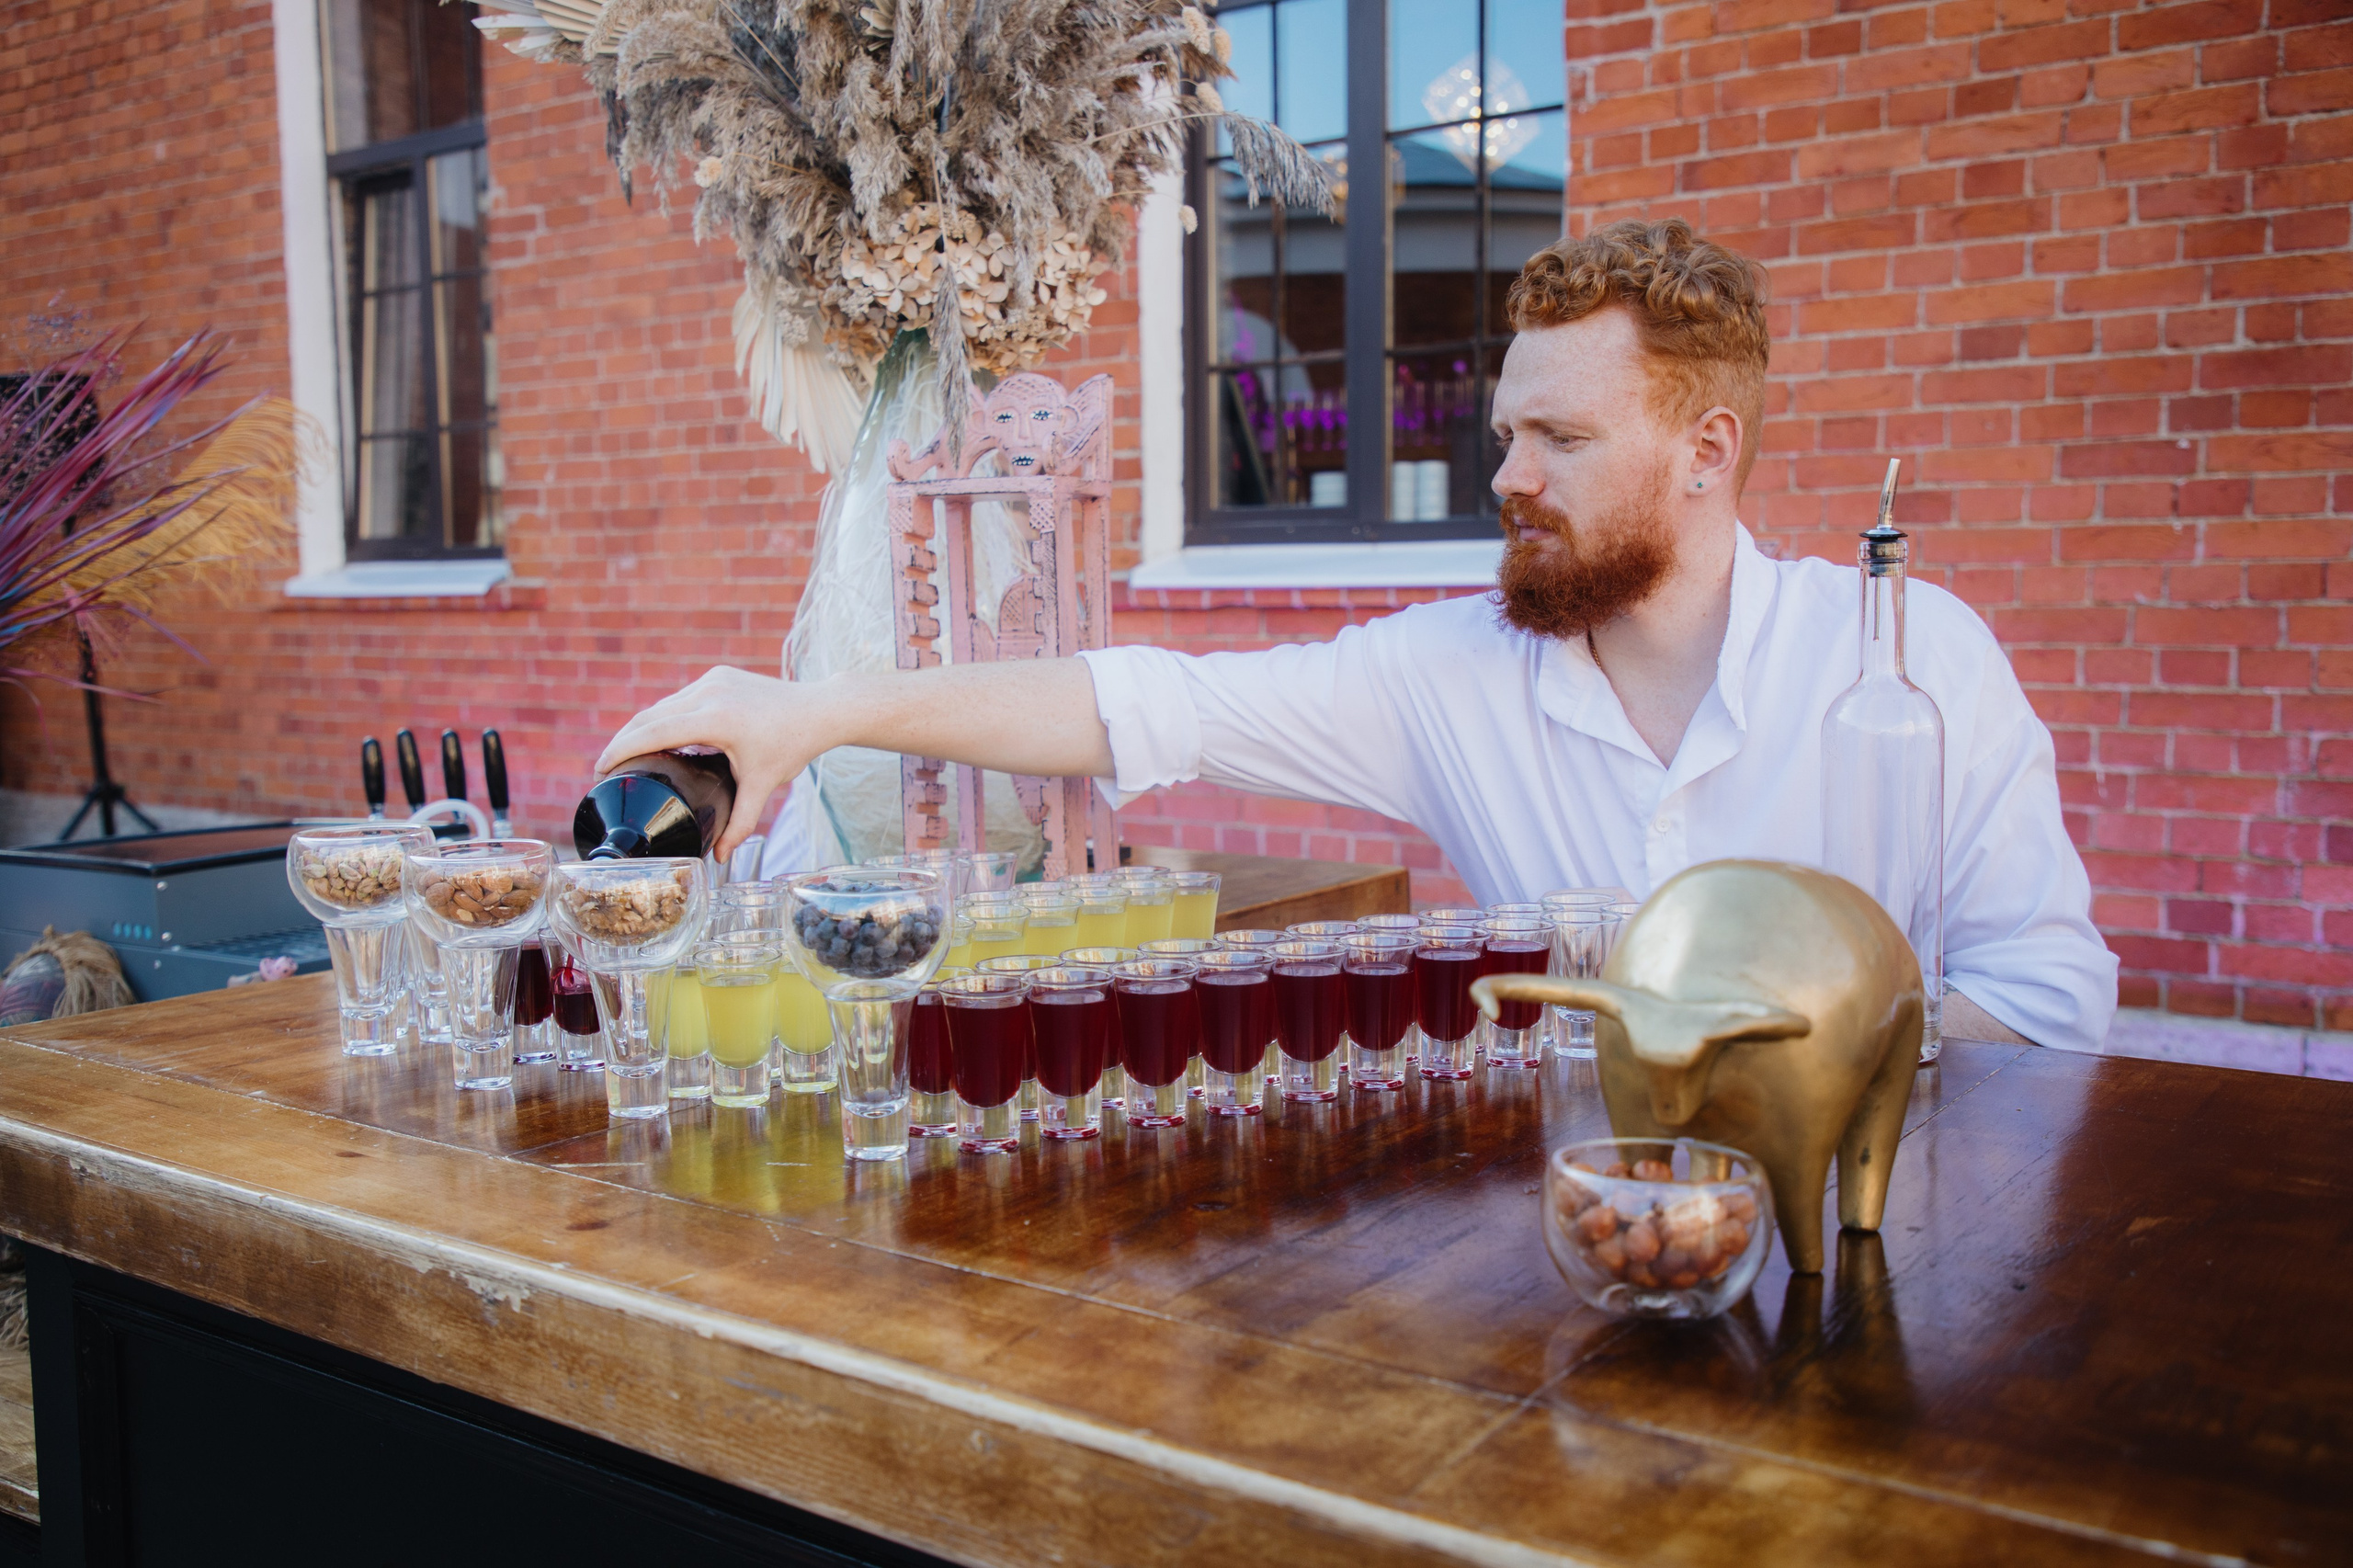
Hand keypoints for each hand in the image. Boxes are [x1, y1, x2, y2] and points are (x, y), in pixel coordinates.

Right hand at [594, 667, 833, 859]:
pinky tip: (656, 735)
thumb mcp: (762, 786)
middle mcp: (708, 692)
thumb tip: (718, 856)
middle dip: (623, 741)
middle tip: (606, 769)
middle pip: (649, 716)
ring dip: (642, 727)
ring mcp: (712, 680)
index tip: (600, 769)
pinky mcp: (717, 675)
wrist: (819, 708)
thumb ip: (740, 823)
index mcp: (715, 719)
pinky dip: (665, 716)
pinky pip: (681, 698)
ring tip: (627, 755)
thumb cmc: (792, 746)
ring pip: (663, 704)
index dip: (621, 750)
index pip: (653, 732)